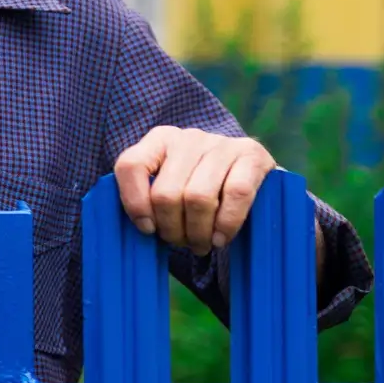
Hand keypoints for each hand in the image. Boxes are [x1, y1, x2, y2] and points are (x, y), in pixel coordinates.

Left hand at [114, 127, 273, 255]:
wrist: (250, 174)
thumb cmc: (199, 187)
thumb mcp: (170, 185)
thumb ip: (150, 198)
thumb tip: (143, 227)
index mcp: (160, 140)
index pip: (131, 165)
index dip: (134, 203)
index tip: (147, 229)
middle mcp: (189, 138)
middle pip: (166, 193)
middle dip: (171, 228)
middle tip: (181, 242)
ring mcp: (222, 144)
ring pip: (198, 197)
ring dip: (197, 232)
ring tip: (200, 244)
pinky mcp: (252, 156)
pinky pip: (236, 194)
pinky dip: (226, 224)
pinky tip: (221, 238)